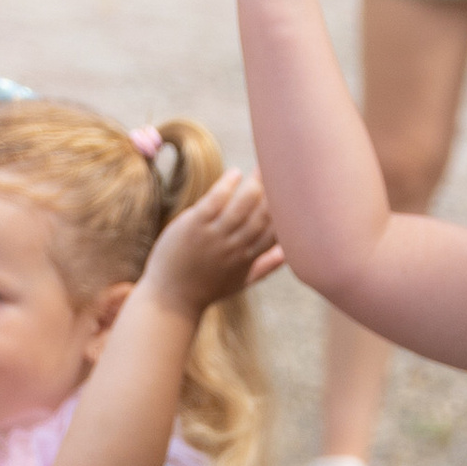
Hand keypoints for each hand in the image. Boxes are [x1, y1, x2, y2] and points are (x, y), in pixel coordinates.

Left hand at [142, 166, 283, 313]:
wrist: (170, 298)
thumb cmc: (205, 289)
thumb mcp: (240, 282)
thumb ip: (265, 267)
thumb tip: (288, 255)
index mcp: (249, 258)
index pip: (277, 231)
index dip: (288, 212)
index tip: (296, 193)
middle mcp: (235, 247)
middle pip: (263, 215)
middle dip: (276, 192)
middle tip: (285, 170)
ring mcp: (215, 236)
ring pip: (242, 206)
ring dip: (254, 185)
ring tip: (262, 167)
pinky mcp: (194, 226)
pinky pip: (215, 201)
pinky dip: (227, 186)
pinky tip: (235, 174)